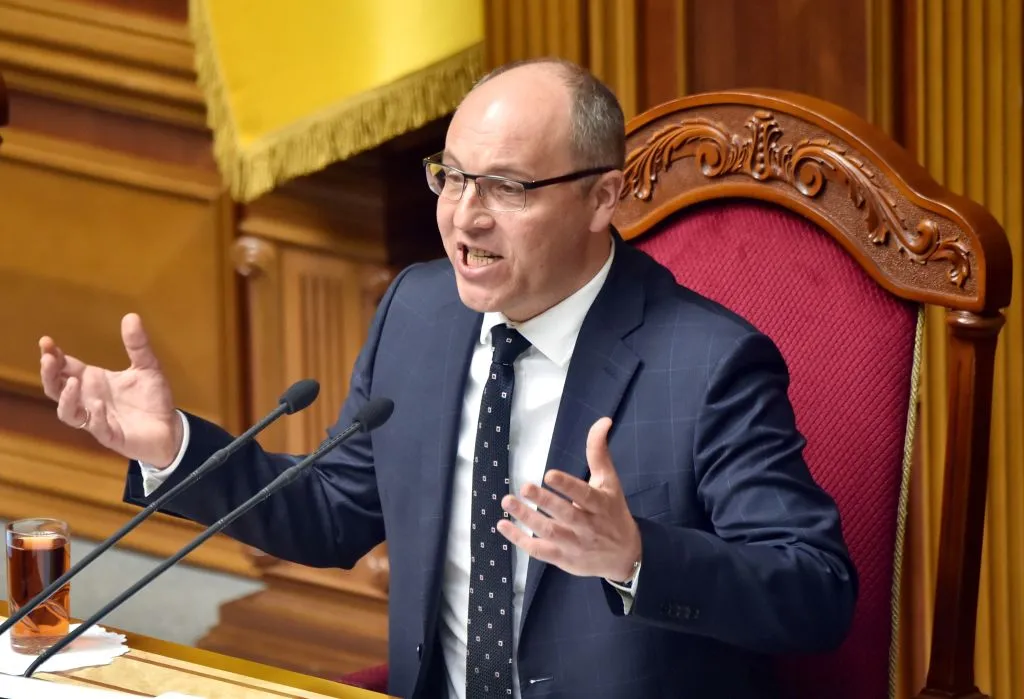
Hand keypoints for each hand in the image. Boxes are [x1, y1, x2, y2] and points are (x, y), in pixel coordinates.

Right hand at [39, 313, 182, 467]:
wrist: (169, 427)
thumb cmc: (151, 398)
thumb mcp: (147, 367)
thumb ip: (138, 345)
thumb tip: (131, 316)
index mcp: (93, 381)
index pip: (65, 367)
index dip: (53, 355)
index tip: (46, 341)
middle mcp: (88, 399)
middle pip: (56, 389)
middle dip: (49, 374)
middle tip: (48, 358)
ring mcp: (97, 419)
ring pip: (68, 413)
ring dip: (67, 398)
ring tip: (73, 382)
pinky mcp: (112, 436)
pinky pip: (97, 429)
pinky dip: (94, 418)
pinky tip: (97, 405)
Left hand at [498, 417, 641, 581]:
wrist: (625, 556)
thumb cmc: (613, 512)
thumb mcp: (610, 482)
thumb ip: (599, 452)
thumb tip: (602, 420)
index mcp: (600, 504)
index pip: (584, 495)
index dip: (567, 486)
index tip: (549, 474)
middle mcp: (588, 526)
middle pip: (565, 515)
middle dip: (544, 502)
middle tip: (524, 487)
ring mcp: (575, 545)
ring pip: (549, 533)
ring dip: (527, 518)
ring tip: (507, 502)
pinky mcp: (563, 559)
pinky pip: (539, 550)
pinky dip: (520, 540)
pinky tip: (503, 526)